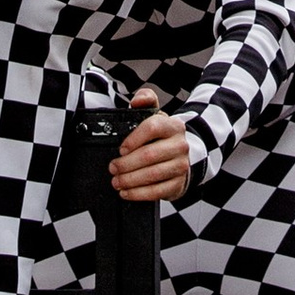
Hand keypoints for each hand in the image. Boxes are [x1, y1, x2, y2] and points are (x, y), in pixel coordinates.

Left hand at [109, 85, 192, 203]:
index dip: (133, 139)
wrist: (181, 157)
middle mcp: (180, 145)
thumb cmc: (161, 137)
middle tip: (113, 168)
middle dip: (126, 164)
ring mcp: (181, 165)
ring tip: (116, 181)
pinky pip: (157, 192)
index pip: (152, 127)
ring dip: (129, 180)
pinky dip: (138, 194)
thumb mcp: (154, 115)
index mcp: (173, 126)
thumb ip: (145, 101)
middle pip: (149, 155)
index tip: (121, 149)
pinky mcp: (179, 183)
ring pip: (152, 175)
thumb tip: (137, 100)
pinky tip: (126, 192)